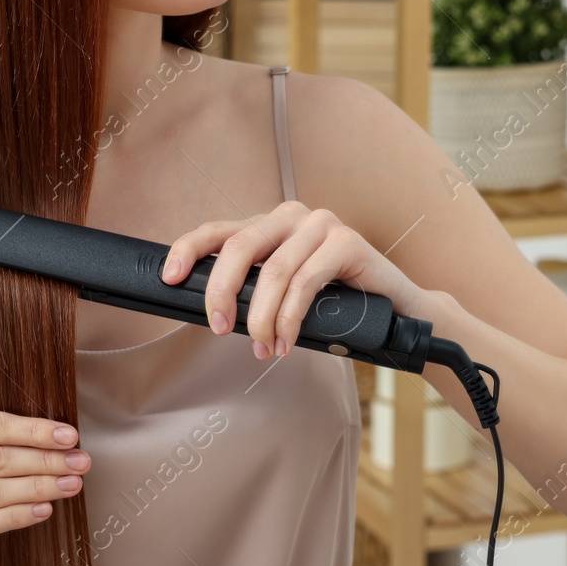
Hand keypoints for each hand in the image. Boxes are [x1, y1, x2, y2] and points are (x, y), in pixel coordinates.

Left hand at [161, 201, 426, 359]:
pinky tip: (287, 341)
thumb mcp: (288, 298)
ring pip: (274, 272)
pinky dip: (291, 318)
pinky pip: (305, 282)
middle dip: (223, 293)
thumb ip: (257, 293)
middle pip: (240, 247)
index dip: (188, 250)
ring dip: (262, 319)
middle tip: (219, 329)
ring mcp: (323, 225)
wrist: (397, 315)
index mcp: (272, 226)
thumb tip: (215, 313)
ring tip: (263, 348)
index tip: (169, 278)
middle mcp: (294, 217)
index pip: (220, 231)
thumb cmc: (339, 309)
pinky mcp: (348, 242)